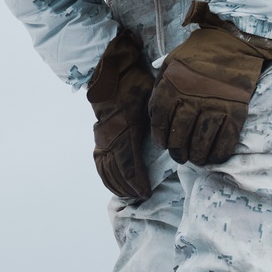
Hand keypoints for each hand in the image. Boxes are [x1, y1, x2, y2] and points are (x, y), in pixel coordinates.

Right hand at [86, 29, 153, 198]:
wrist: (110, 73)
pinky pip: (99, 162)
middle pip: (115, 171)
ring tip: (128, 195)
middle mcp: (110, 137)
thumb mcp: (151, 102)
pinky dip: (106, 176)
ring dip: (116, 184)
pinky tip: (114, 184)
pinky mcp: (99, 138)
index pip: (128, 163)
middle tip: (140, 198)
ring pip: (105, 169)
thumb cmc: (136, 85)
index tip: (146, 192)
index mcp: (125, 130)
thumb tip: (172, 141)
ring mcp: (102, 138)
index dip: (136, 181)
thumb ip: (159, 122)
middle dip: (127, 187)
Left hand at [149, 1, 271, 164]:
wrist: (230, 43)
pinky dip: (219, 152)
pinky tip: (214, 157)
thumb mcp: (168, 69)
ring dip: (196, 154)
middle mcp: (191, 98)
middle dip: (177, 150)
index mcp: (170, 88)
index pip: (160, 121)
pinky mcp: (236, 109)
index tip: (163, 144)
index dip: (160, 137)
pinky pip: (226, 138)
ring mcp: (215, 105)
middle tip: (179, 155)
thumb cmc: (194, 56)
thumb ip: (159, 92)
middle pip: (180, 134)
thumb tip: (155, 119)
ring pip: (201, 140)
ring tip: (194, 158)